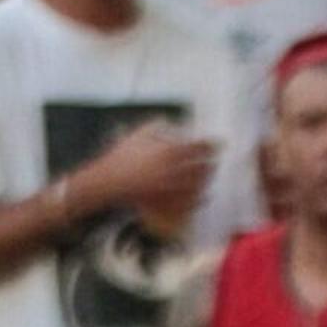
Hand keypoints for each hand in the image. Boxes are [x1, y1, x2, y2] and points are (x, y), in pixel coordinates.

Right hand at [70, 124, 214, 224]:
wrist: (108, 182)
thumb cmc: (122, 156)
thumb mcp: (139, 134)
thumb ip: (159, 125)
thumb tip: (173, 123)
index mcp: (169, 151)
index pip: (200, 147)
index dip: (212, 144)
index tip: (217, 143)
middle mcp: (174, 171)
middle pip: (204, 167)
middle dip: (211, 163)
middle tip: (214, 160)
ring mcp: (170, 189)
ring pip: (199, 186)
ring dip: (207, 180)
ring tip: (208, 175)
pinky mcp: (166, 202)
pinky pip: (189, 203)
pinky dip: (199, 200)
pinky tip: (203, 195)